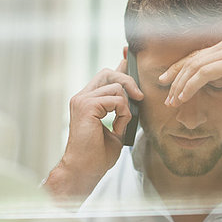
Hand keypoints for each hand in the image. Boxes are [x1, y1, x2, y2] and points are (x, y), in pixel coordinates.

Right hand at [48, 59, 143, 198]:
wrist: (85, 169)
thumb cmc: (98, 154)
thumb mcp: (117, 127)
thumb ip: (122, 110)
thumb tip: (135, 95)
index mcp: (88, 100)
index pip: (105, 75)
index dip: (119, 63)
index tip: (128, 51)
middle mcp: (82, 96)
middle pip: (109, 73)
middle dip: (128, 80)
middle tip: (139, 97)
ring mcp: (82, 100)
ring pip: (115, 86)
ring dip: (126, 105)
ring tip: (122, 123)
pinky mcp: (85, 106)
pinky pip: (115, 99)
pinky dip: (123, 113)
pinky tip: (118, 126)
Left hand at [158, 36, 221, 109]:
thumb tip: (219, 81)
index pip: (197, 56)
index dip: (179, 70)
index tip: (167, 83)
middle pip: (192, 59)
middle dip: (175, 78)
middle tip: (166, 96)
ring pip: (195, 66)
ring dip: (180, 85)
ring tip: (173, 101)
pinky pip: (204, 73)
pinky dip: (190, 85)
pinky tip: (184, 97)